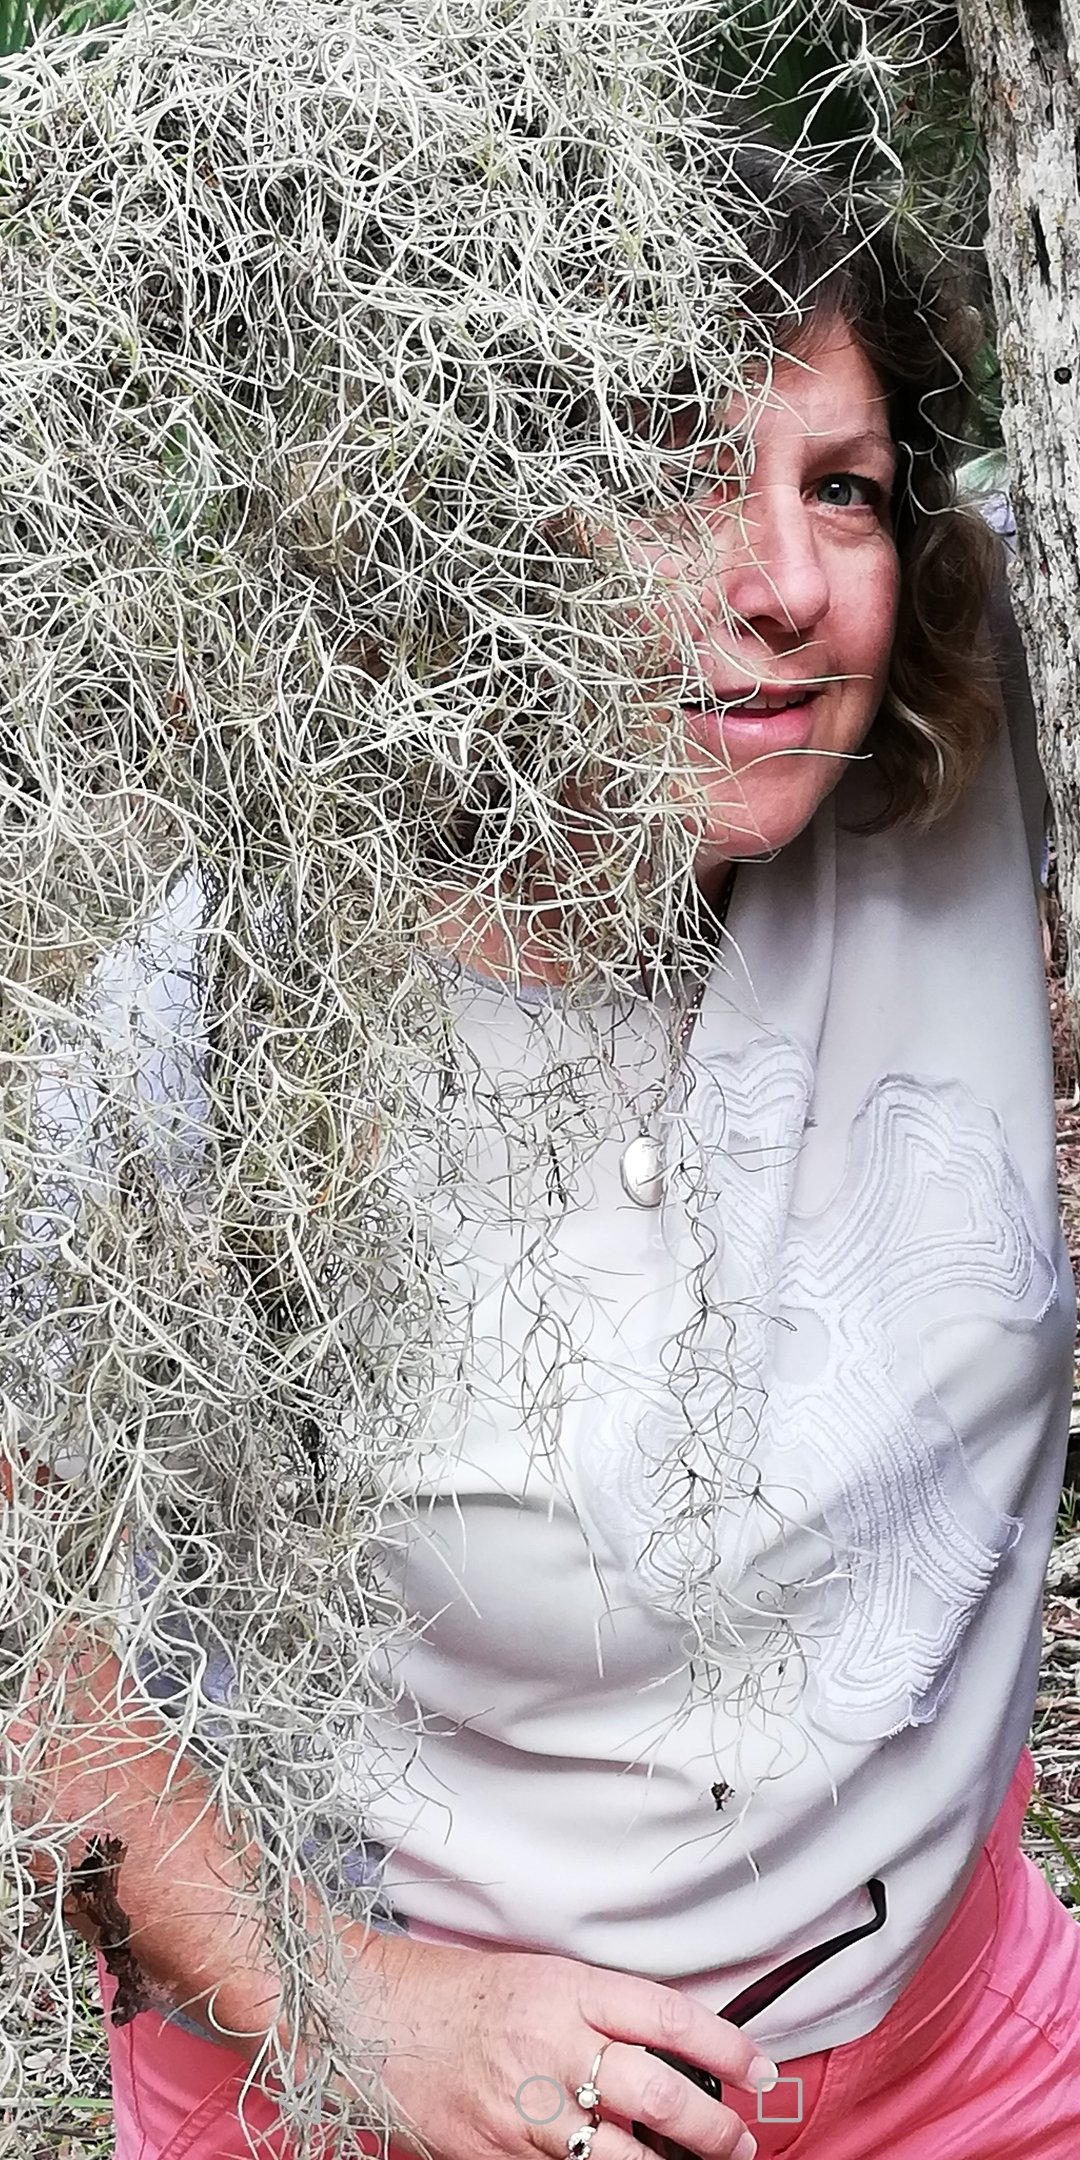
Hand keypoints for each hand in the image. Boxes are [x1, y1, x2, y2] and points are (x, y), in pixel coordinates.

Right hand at [346, 1929, 775, 2159]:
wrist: (369, 2016)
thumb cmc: (453, 1991)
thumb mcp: (536, 1976)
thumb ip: (597, 2011)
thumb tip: (668, 2052)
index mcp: (566, 1989)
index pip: (668, 2016)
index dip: (727, 2047)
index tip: (760, 2069)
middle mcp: (552, 2046)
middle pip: (658, 2093)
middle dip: (713, 2127)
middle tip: (738, 2139)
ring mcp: (524, 2107)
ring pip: (621, 2157)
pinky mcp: (496, 2153)